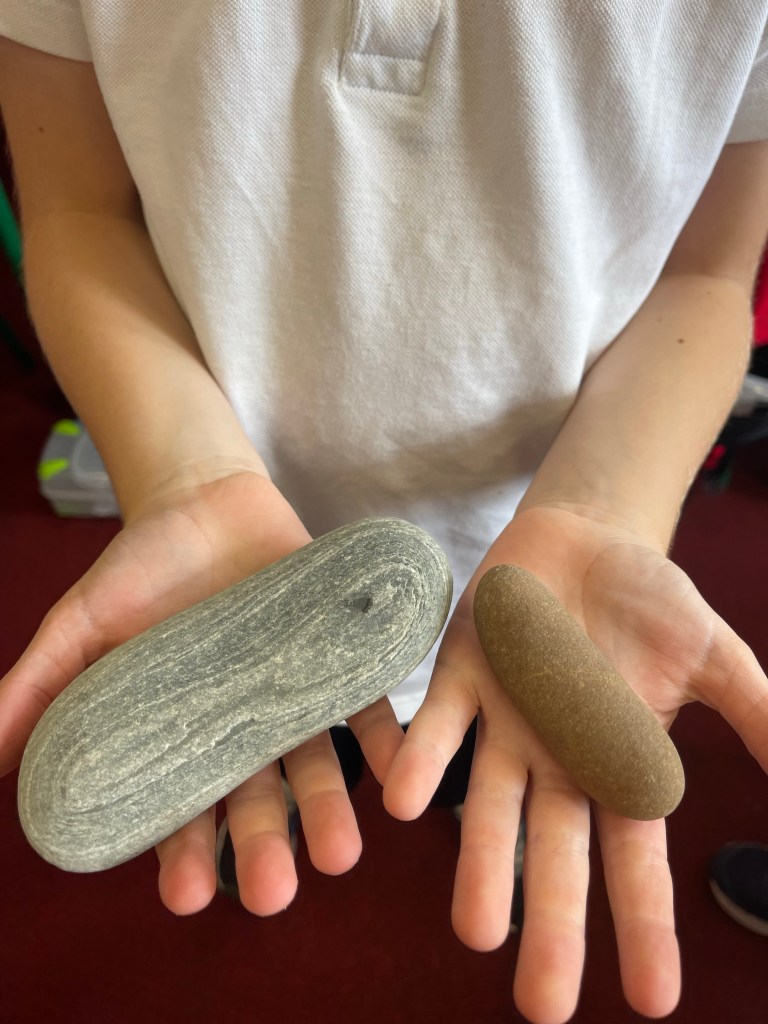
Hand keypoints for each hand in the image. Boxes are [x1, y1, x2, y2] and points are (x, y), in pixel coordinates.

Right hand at [1, 471, 402, 915]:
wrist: (202, 503)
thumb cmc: (137, 571)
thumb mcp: (80, 626)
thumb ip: (37, 688)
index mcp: (182, 739)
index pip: (184, 813)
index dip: (185, 857)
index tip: (186, 895)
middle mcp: (242, 730)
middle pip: (257, 801)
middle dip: (263, 846)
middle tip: (272, 893)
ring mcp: (291, 695)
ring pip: (315, 764)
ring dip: (330, 810)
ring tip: (339, 855)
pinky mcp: (336, 656)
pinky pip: (364, 702)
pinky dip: (385, 737)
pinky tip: (401, 771)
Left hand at [384, 505, 767, 1023]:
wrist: (582, 538)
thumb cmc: (647, 600)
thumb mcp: (712, 654)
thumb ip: (752, 713)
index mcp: (615, 765)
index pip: (633, 861)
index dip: (644, 926)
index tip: (655, 1000)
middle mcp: (554, 760)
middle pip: (554, 855)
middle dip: (551, 925)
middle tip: (544, 1005)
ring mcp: (503, 724)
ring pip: (488, 805)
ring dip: (480, 863)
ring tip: (475, 930)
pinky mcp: (458, 677)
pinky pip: (437, 725)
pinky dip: (421, 761)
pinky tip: (405, 805)